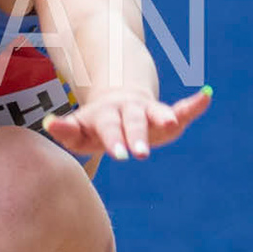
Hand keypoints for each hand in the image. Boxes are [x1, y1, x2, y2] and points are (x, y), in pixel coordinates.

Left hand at [43, 85, 210, 161]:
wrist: (116, 97)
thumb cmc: (94, 125)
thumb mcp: (78, 130)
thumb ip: (65, 129)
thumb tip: (47, 123)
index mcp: (105, 116)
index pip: (109, 129)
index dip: (115, 140)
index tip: (119, 155)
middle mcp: (128, 111)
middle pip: (133, 123)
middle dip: (137, 136)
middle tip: (141, 153)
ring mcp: (148, 112)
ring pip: (157, 114)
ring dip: (166, 117)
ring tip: (173, 121)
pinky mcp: (165, 114)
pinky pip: (182, 110)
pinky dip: (193, 106)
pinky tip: (206, 96)